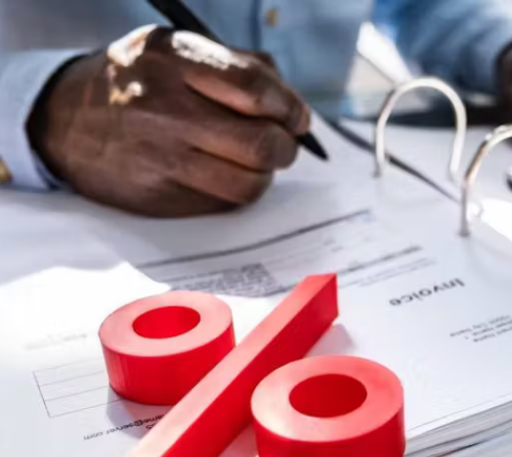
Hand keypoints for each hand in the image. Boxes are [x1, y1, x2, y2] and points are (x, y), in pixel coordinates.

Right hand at [27, 26, 309, 216]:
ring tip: (255, 163)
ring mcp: (159, 157)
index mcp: (172, 60)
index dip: (290, 107)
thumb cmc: (137, 81)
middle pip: (259, 143)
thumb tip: (292, 103)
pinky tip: (224, 175)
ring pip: (247, 183)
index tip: (298, 119)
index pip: (255, 89)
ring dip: (265, 176)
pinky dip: (235, 193)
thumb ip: (237, 65)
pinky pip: (222, 204)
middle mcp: (164, 109)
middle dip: (285, 148)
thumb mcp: (176, 50)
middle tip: (283, 145)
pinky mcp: (158, 196)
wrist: (64, 119)